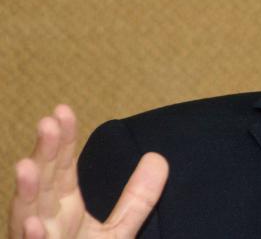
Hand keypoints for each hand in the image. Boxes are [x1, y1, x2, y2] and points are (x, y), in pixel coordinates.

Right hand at [8, 105, 167, 238]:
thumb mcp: (117, 232)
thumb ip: (136, 198)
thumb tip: (158, 157)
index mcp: (61, 209)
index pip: (61, 168)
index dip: (61, 141)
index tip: (63, 111)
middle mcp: (42, 222)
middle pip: (42, 183)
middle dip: (43, 154)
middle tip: (48, 122)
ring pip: (24, 216)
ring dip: (25, 192)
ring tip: (26, 165)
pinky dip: (31, 238)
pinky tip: (32, 223)